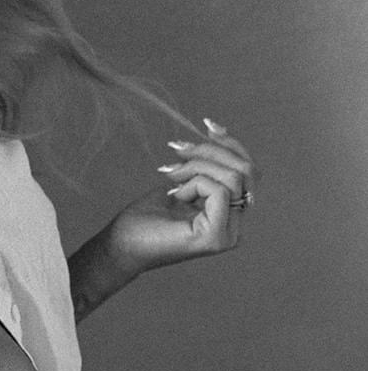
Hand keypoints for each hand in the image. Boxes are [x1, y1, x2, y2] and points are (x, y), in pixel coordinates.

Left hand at [105, 118, 257, 277]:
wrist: (121, 245)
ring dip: (198, 166)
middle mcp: (236, 226)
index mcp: (231, 213)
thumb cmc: (146, 217)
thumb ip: (206, 165)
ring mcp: (228, 234)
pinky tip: (175, 196)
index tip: (206, 125)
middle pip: (246, 171)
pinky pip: (219, 191)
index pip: (248, 171)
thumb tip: (217, 131)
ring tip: (172, 175)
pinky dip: (194, 184)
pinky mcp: (216, 237)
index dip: (230, 143)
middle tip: (177, 150)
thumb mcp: (181, 181)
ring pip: (234, 177)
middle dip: (211, 151)